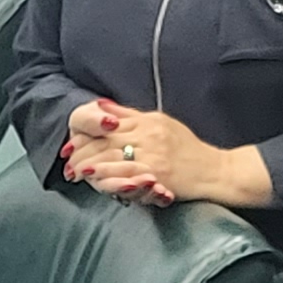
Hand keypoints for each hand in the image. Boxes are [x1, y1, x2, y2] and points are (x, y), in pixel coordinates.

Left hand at [63, 100, 270, 210]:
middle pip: (107, 137)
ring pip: (113, 153)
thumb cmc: (189, 150)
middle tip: (66, 158)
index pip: (110, 122)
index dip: (87, 131)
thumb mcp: (161, 123)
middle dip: (83, 148)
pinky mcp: (158, 171)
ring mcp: (154, 152)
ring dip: (90, 162)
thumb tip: (102, 106)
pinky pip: (127, 171)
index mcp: (148, 120)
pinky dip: (107, 173)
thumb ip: (130, 116)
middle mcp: (149, 132)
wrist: (216, 170)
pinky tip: (93, 177)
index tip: (71, 141)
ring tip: (74, 169)